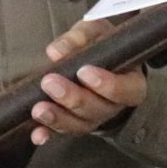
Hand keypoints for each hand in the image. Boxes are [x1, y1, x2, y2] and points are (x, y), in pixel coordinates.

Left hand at [31, 17, 146, 143]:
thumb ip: (80, 38)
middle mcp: (113, 105)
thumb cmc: (100, 44)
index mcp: (130, 82)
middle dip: (73, 98)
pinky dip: (47, 134)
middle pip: (98, 109)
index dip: (108, 85)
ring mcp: (94, 118)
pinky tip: (36, 134)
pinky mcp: (73, 125)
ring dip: (58, 118)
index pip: (126, 90)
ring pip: (79, 125)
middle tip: (50, 83)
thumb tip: (56, 51)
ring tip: (38, 109)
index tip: (84, 71)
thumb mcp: (95, 32)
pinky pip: (61, 133)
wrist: (94, 60)